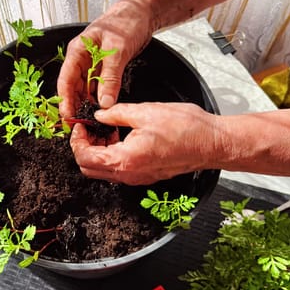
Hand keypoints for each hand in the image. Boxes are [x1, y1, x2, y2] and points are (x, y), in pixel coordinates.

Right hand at [57, 0, 157, 117]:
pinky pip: (97, 87)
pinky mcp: (104, 69)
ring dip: (86, 104)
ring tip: (88, 121)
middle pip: (72, 87)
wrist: (142, 13)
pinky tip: (101, 108)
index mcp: (77, 51)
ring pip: (84, 89)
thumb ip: (110, 77)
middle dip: (73, 106)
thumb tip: (104, 102)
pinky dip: (98, 98)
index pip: (65, 80)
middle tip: (77, 125)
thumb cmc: (126, 22)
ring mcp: (92, 65)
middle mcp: (82, 59)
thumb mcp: (117, 50)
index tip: (68, 117)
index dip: (65, 100)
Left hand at [70, 103, 219, 184]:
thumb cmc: (186, 128)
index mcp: (125, 159)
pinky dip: (113, 155)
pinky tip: (122, 137)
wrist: (213, 143)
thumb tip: (99, 115)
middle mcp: (129, 174)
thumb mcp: (145, 111)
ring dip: (99, 151)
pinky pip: (120, 170)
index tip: (80, 126)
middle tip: (89, 128)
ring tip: (108, 130)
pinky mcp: (146, 175)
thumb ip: (116, 114)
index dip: (77, 141)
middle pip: (89, 169)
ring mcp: (138, 178)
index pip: (84, 158)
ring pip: (104, 171)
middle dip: (84, 147)